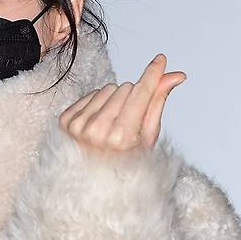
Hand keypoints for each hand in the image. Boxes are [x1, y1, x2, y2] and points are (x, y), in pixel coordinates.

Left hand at [58, 53, 185, 155]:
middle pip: (125, 88)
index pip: (140, 94)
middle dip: (132, 98)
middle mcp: (97, 131)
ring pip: (107, 88)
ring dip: (114, 100)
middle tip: (130, 119)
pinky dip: (98, 104)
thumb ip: (158, 102)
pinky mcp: (65, 121)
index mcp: (121, 138)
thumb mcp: (147, 136)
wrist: (92, 180)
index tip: (160, 59)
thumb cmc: (124, 161)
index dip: (152, 74)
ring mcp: (78, 126)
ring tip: (114, 123)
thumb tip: (175, 75)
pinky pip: (90, 94)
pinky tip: (100, 123)